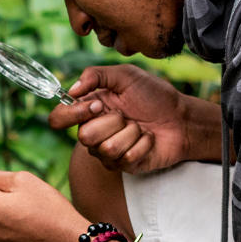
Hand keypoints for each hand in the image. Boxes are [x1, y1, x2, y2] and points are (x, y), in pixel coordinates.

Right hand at [47, 65, 207, 173]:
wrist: (181, 118)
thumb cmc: (154, 95)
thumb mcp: (125, 75)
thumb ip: (95, 75)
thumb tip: (72, 90)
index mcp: (88, 110)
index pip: (59, 119)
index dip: (73, 114)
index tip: (97, 105)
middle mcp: (93, 132)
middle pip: (84, 137)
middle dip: (112, 122)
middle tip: (127, 115)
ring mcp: (107, 151)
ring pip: (107, 148)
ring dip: (131, 133)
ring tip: (140, 126)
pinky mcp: (124, 165)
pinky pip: (125, 158)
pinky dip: (143, 144)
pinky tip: (149, 139)